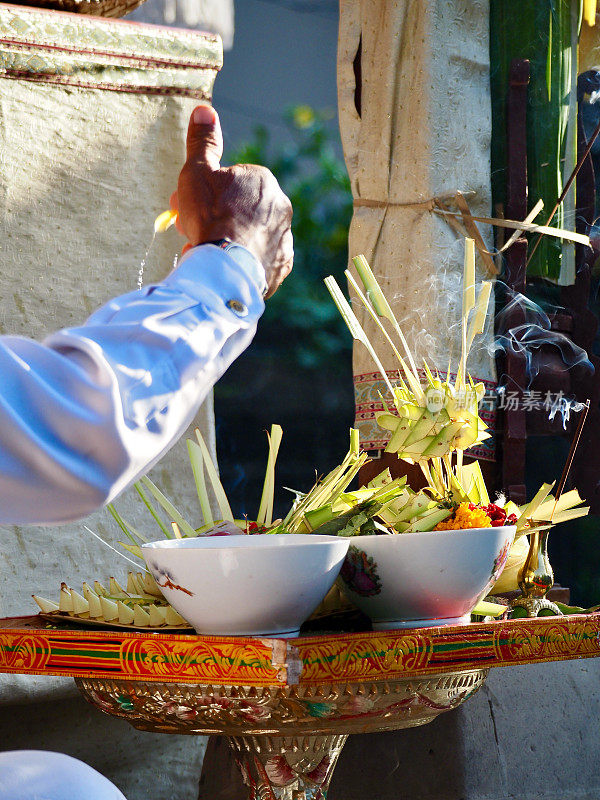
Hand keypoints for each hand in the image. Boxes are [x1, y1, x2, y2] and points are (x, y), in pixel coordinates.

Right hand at [171, 105, 292, 297]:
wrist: (225, 267)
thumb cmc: (210, 215)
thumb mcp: (197, 171)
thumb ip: (203, 142)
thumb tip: (205, 110)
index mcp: (263, 181)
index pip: (230, 183)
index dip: (203, 194)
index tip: (185, 206)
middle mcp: (280, 208)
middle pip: (239, 210)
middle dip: (214, 218)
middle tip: (190, 231)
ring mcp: (283, 240)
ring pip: (249, 236)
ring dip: (228, 242)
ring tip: (205, 252)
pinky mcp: (281, 267)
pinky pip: (258, 262)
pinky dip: (241, 263)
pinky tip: (224, 267)